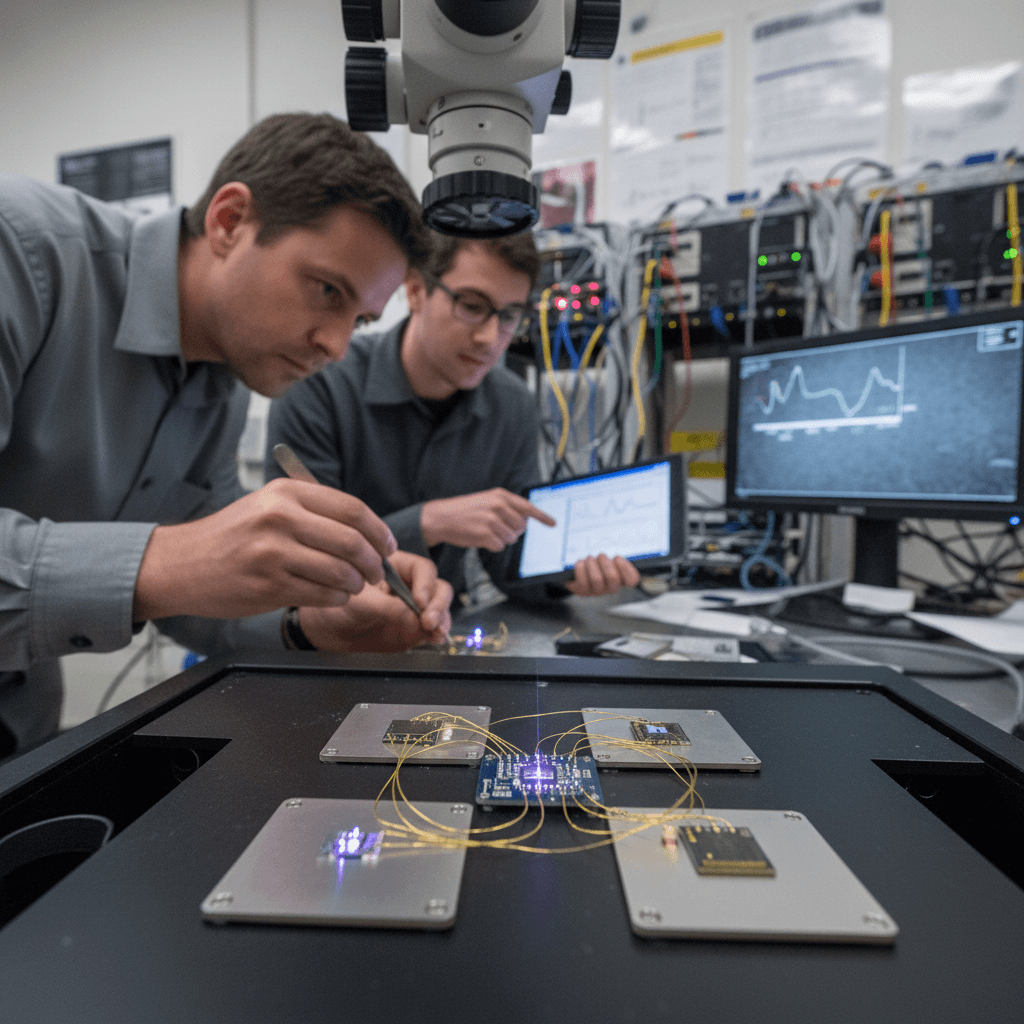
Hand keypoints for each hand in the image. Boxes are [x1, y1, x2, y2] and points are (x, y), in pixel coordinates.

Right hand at [133, 478, 396, 620]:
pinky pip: (322, 595)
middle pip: (353, 542)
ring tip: (354, 586)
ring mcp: (273, 554)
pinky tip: (332, 596)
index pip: (352, 509)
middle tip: (378, 572)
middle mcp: (280, 518)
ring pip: (341, 572)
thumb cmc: (232, 537)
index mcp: (286, 493)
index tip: (388, 546)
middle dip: (375, 562)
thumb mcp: (269, 506)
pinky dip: (337, 599)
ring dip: (356, 584)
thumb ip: (314, 512)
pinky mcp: (269, 587)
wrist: (181, 564)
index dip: (379, 531)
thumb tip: (368, 531)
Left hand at [298, 551, 452, 651]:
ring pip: (439, 607)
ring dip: (441, 618)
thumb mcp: (361, 604)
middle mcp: (408, 585)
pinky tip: (435, 638)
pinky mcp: (413, 628)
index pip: (422, 569)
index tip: (419, 601)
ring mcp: (412, 607)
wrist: (324, 634)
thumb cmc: (334, 607)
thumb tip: (414, 617)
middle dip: (437, 604)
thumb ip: (389, 608)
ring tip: (434, 631)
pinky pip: (433, 628)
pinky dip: (438, 633)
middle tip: (429, 620)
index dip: (425, 584)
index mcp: (394, 567)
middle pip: (436, 588)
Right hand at [421, 488, 555, 550]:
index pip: (528, 507)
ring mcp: (492, 520)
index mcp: (500, 496)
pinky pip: (499, 546)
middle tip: (496, 528)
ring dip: (500, 539)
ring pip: (511, 539)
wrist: (441, 517)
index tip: (553, 523)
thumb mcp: (487, 500)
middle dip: (512, 532)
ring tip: (485, 531)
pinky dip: (492, 546)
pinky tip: (481, 538)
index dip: (542, 517)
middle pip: (521, 527)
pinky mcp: (485, 535)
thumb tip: (525, 520)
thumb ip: (507, 507)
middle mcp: (498, 506)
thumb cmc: (464, 510)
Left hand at [565, 554, 640, 596]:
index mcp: (621, 578)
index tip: (616, 557)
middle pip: (612, 578)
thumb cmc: (597, 561)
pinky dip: (581, 569)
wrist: (579, 570)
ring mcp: (597, 591)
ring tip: (589, 558)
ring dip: (592, 564)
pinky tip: (581, 563)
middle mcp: (610, 587)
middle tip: (600, 556)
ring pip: (597, 580)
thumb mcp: (608, 555)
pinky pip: (582, 582)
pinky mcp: (583, 591)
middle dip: (604, 562)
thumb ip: (615, 554)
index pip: (632, 579)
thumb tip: (619, 549)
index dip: (626, 568)